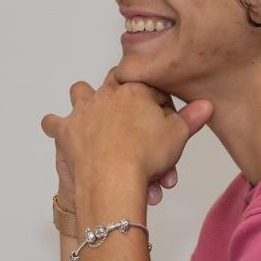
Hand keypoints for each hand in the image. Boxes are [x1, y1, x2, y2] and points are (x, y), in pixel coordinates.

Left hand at [41, 70, 212, 208]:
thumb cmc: (146, 156)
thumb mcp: (178, 136)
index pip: (147, 83)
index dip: (156, 98)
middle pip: (113, 81)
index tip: (161, 115)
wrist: (114, 179)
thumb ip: (192, 117)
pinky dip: (55, 126)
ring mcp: (83, 111)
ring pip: (80, 92)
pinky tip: (57, 130)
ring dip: (85, 100)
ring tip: (94, 115)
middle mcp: (106, 94)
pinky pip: (53, 123)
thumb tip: (207, 104)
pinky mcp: (65, 131)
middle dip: (123, 93)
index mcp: (135, 89)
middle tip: (131, 113)